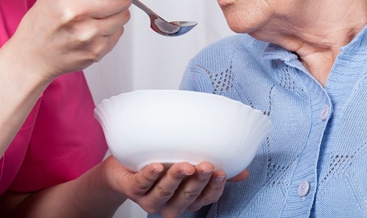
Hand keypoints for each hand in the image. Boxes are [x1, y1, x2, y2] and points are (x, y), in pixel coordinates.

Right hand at [11, 0, 131, 79]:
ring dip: (116, 12)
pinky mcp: (95, 51)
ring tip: (97, 14)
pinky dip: (111, 29)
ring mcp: (87, 35)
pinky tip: (93, 29)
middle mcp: (76, 14)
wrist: (32, 53)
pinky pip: (119, 32)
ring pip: (124, 15)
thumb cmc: (45, 18)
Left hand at [103, 156, 248, 217]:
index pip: (205, 198)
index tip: (221, 172)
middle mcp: (170, 203)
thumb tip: (243, 171)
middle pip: (187, 197)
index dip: (214, 187)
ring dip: (175, 179)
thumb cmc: (159, 164)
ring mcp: (150, 198)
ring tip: (184, 165)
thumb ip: (213, 169)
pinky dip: (149, 176)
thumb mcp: (188, 164)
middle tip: (205, 166)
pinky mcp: (132, 189)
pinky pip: (141, 185)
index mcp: (186, 198)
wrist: (122, 167)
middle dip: (197, 182)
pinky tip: (155, 166)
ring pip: (164, 193)